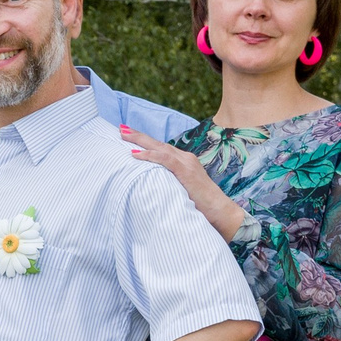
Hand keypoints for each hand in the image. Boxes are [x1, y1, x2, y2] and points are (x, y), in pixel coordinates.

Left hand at [119, 127, 246, 238]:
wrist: (220, 211)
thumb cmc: (200, 206)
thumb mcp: (179, 191)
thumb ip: (167, 184)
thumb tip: (148, 187)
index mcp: (184, 162)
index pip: (161, 149)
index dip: (144, 143)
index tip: (128, 137)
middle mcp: (185, 158)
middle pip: (158, 144)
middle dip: (139, 136)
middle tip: (121, 128)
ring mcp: (187, 163)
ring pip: (160, 148)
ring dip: (140, 140)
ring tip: (124, 135)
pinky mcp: (186, 171)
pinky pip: (165, 159)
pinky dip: (150, 155)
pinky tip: (135, 154)